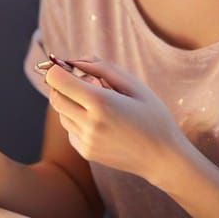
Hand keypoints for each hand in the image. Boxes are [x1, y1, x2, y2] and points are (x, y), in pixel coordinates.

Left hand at [44, 56, 186, 184]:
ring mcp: (86, 140)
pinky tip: (100, 120)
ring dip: (71, 102)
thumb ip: (102, 68)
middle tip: (85, 82)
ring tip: (98, 102)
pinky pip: (70, 128)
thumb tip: (75, 60)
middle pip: (55, 96)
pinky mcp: (86, 152)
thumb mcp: (134, 85)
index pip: (57, 80)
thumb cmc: (153, 116)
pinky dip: (77, 119)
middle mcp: (89, 123)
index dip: (59, 69)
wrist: (163, 157)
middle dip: (63, 85)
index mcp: (101, 103)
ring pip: (60, 113)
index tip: (70, 67)